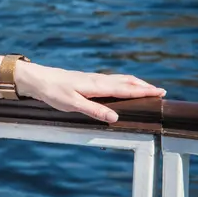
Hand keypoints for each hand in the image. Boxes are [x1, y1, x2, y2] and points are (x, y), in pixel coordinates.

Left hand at [14, 61, 166, 123]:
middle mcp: (97, 80)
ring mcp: (92, 79)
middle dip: (143, 86)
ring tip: (145, 87)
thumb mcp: (72, 104)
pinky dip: (122, 82)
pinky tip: (121, 86)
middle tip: (159, 91)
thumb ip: (94, 111)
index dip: (143, 91)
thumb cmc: (53, 92)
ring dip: (134, 83)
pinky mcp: (86, 80)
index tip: (160, 92)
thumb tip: (115, 118)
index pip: (125, 89)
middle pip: (126, 81)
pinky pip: (110, 80)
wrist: (37, 78)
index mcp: (96, 85)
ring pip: (118, 79)